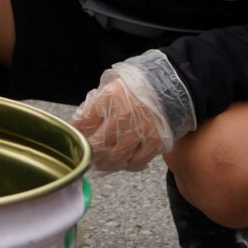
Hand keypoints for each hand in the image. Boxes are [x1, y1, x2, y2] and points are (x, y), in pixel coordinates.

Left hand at [68, 49, 196, 172]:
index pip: (84, 123)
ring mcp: (140, 130)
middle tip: (88, 158)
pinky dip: (128, 165)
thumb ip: (96, 104)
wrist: (171, 83)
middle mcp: (123, 115)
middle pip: (98, 145)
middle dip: (90, 154)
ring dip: (106, 164)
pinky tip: (124, 161)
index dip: (77, 134)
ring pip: (115, 158)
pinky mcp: (155, 141)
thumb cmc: (138, 85)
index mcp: (109, 98)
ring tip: (103, 163)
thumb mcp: (112, 85)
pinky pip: (136, 162)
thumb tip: (80, 125)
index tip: (75, 139)